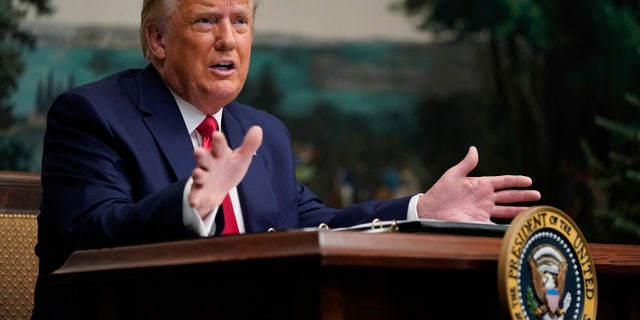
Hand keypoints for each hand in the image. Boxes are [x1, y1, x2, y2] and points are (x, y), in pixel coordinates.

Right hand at [189, 125, 262, 217]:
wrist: (218, 189)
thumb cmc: (228, 169)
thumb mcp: (241, 158)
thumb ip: (249, 145)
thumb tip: (258, 129)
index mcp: (220, 154)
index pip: (219, 146)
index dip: (218, 141)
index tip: (217, 135)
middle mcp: (209, 164)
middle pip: (205, 158)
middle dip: (202, 155)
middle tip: (199, 151)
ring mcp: (203, 177)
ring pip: (199, 174)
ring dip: (198, 174)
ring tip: (197, 174)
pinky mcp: (200, 191)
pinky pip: (196, 194)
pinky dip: (194, 198)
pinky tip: (194, 202)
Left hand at [417, 146, 540, 222]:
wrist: (430, 211)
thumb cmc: (440, 192)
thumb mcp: (453, 175)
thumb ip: (466, 164)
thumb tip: (474, 149)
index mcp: (480, 185)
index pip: (503, 181)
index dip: (515, 181)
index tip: (529, 180)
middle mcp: (485, 198)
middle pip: (509, 196)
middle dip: (523, 196)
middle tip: (538, 195)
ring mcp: (483, 211)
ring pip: (506, 210)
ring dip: (519, 210)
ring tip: (533, 211)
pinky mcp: (479, 223)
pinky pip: (496, 225)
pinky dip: (507, 226)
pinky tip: (517, 227)